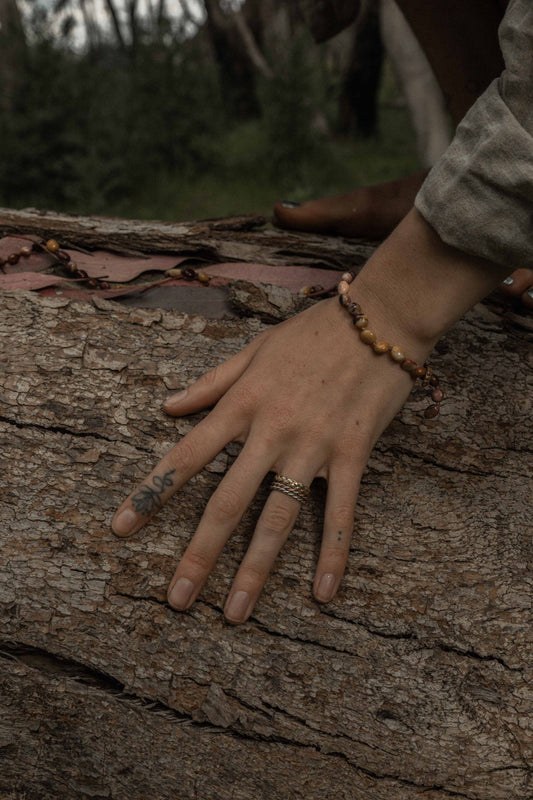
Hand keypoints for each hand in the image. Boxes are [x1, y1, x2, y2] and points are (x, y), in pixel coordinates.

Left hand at [111, 289, 425, 623]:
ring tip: (234, 612)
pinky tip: (324, 593)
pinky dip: (333, 553)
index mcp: (242, 404)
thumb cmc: (313, 331)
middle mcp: (271, 431)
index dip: (153, 494)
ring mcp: (312, 447)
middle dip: (198, 553)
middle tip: (176, 598)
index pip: (186, 456)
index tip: (122, 528)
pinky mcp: (352, 455)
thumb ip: (211, 382)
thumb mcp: (255, 350)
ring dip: (255, 569)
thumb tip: (168, 406)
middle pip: (226, 502)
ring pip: (277, 517)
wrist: (381, 319)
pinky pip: (341, 512)